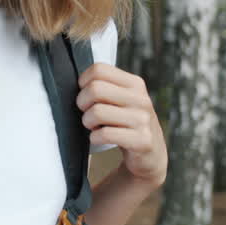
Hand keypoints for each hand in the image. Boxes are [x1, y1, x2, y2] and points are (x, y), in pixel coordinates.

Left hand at [75, 63, 166, 187]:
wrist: (150, 155)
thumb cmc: (126, 123)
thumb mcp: (122, 100)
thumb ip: (105, 86)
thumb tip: (75, 81)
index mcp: (135, 84)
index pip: (99, 69)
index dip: (83, 83)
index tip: (85, 95)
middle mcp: (141, 99)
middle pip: (95, 89)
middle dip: (82, 103)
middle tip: (87, 113)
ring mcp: (143, 120)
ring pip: (97, 112)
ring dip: (88, 122)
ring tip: (93, 126)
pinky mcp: (142, 140)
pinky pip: (105, 134)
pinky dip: (94, 138)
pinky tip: (99, 138)